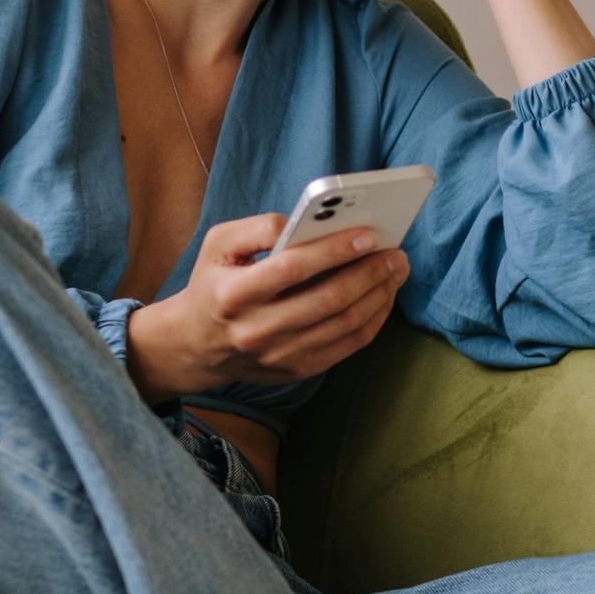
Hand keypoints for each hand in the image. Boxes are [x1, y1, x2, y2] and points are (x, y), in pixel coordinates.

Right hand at [125, 212, 410, 398]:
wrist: (198, 344)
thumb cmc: (215, 283)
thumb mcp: (218, 244)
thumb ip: (258, 228)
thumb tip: (304, 223)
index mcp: (232, 294)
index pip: (291, 269)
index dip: (333, 250)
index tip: (367, 235)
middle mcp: (256, 330)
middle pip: (326, 301)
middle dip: (369, 274)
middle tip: (396, 253)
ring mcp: (279, 356)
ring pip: (343, 325)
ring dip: (378, 295)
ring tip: (397, 270)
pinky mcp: (298, 370)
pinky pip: (347, 346)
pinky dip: (373, 319)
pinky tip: (383, 296)